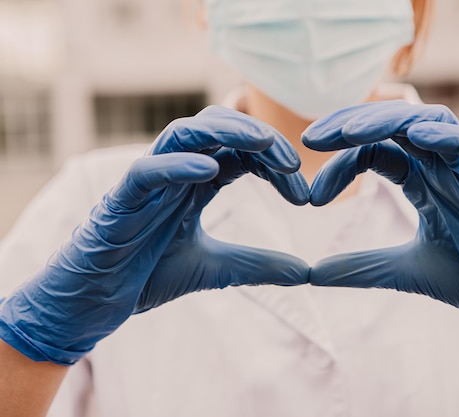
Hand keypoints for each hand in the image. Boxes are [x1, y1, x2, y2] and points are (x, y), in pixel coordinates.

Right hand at [0, 106, 309, 365]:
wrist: (93, 304)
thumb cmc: (144, 275)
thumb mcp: (213, 269)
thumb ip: (256, 265)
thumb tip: (304, 272)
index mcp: (196, 183)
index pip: (242, 155)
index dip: (276, 166)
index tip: (305, 196)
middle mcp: (175, 173)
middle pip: (219, 130)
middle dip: (261, 140)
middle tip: (295, 166)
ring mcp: (147, 183)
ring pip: (184, 133)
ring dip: (227, 133)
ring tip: (263, 144)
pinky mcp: (120, 201)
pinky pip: (146, 171)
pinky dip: (176, 165)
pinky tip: (208, 170)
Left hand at [303, 100, 458, 394]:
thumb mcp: (405, 270)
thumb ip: (361, 268)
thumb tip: (311, 272)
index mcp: (422, 181)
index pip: (374, 153)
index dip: (339, 166)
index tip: (312, 198)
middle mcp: (443, 167)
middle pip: (394, 126)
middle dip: (351, 125)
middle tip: (311, 138)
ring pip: (430, 123)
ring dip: (389, 121)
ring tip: (350, 131)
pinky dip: (449, 137)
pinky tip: (417, 136)